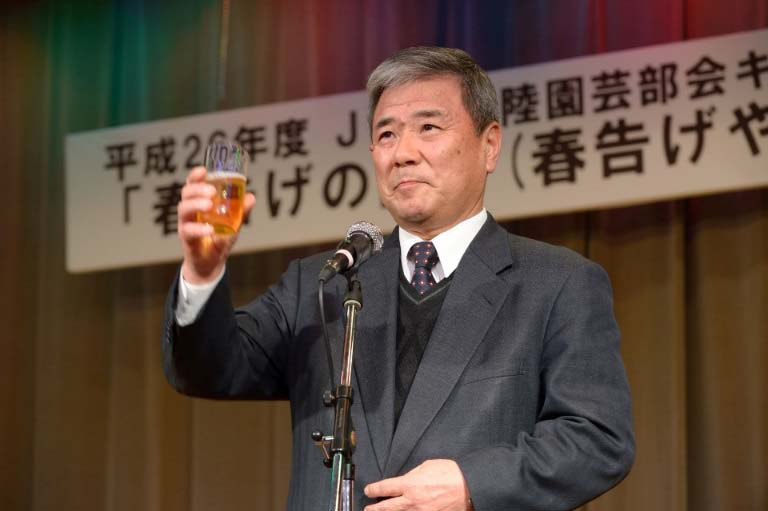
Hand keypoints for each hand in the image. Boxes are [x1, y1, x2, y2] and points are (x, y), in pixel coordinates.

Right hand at [177, 166, 255, 283]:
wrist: (211, 264)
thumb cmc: (219, 239)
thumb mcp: (234, 224)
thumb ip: (242, 212)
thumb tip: (251, 197)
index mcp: (199, 203)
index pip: (193, 185)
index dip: (195, 176)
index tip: (203, 170)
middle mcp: (190, 212)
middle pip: (186, 193)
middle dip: (197, 189)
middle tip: (211, 191)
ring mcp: (186, 224)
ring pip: (183, 209)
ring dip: (196, 204)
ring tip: (209, 205)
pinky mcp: (186, 239)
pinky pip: (187, 231)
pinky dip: (199, 229)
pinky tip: (209, 230)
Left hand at [364, 459, 471, 510]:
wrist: (469, 488)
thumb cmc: (450, 473)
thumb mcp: (427, 466)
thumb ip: (412, 475)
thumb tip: (405, 481)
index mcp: (409, 484)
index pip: (384, 488)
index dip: (373, 489)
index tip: (368, 491)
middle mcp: (411, 501)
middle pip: (385, 508)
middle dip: (373, 509)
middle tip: (367, 509)